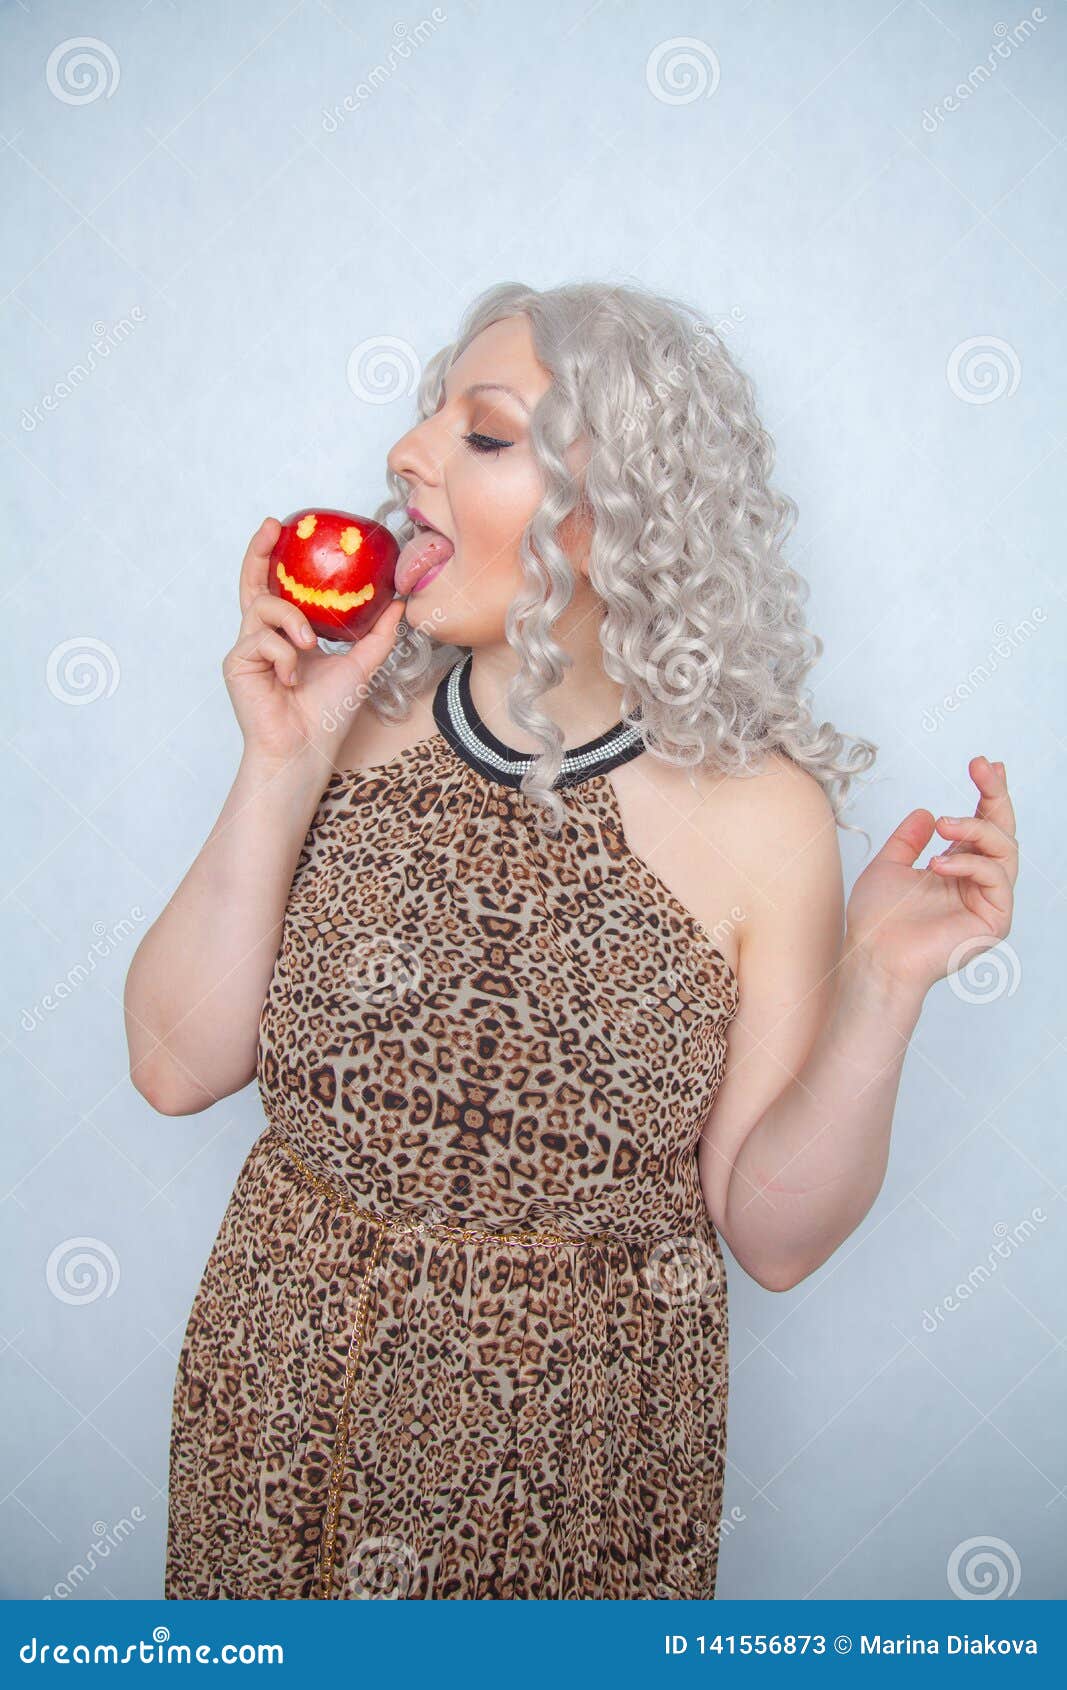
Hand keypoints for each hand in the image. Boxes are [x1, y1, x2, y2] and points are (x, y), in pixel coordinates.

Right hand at [222, 517, 407, 772]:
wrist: (307, 749)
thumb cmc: (327, 713)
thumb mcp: (362, 664)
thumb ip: (378, 632)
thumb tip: (399, 601)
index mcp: (287, 634)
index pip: (278, 587)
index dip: (275, 557)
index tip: (282, 528)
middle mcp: (263, 637)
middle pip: (253, 583)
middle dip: (260, 551)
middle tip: (272, 528)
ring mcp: (248, 649)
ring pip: (262, 606)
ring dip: (291, 620)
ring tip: (309, 645)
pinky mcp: (237, 663)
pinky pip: (261, 640)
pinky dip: (284, 655)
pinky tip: (290, 680)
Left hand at [843, 755, 1017, 997]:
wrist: (873, 956)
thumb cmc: (877, 920)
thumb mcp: (889, 866)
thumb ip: (908, 839)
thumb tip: (927, 812)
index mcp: (957, 869)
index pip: (981, 826)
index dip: (986, 794)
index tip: (983, 764)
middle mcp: (977, 883)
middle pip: (1002, 831)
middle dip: (995, 795)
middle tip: (983, 767)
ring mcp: (988, 901)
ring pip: (1004, 849)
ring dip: (975, 828)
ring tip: (946, 825)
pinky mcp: (994, 920)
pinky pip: (995, 878)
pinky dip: (968, 863)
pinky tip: (939, 863)